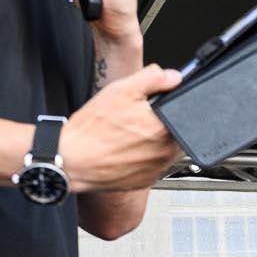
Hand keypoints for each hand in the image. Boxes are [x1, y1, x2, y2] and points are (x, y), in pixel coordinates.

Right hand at [61, 64, 181, 191]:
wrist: (70, 160)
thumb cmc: (91, 129)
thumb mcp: (121, 91)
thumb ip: (152, 78)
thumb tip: (173, 76)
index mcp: (164, 126)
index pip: (185, 113)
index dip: (168, 108)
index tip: (155, 108)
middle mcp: (165, 151)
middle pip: (176, 132)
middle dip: (161, 124)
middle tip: (136, 121)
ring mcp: (157, 168)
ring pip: (166, 149)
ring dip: (154, 141)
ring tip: (129, 136)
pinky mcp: (147, 180)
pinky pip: (154, 165)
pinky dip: (144, 157)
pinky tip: (126, 150)